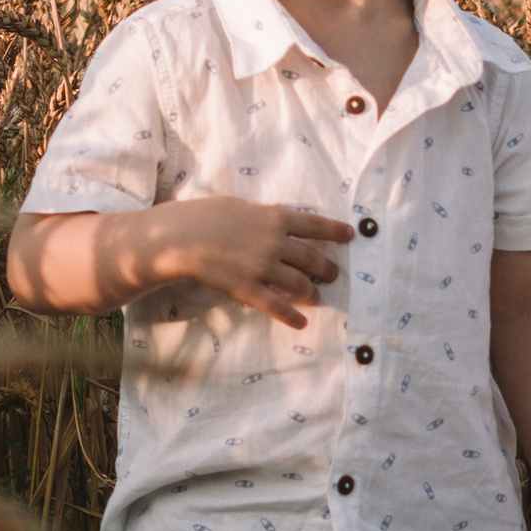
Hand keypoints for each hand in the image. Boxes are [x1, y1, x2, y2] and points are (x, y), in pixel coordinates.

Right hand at [149, 200, 352, 329]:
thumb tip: (278, 223)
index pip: (315, 224)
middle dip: (327, 268)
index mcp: (275, 218)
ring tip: (317, 296)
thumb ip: (264, 217)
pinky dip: (292, 316)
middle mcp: (275, 243)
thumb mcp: (241, 207)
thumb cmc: (205, 216)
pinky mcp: (249, 290)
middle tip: (333, 274)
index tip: (350, 235)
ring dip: (312, 291)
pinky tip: (301, 323)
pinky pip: (277, 306)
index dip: (335, 231)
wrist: (180, 238)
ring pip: (300, 283)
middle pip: (312, 258)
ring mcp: (264, 268)